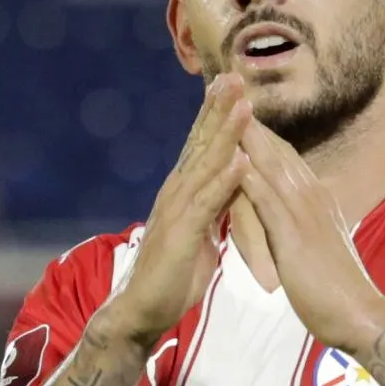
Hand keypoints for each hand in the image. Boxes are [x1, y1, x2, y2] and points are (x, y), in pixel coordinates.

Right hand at [104, 77, 249, 346]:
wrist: (142, 311)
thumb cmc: (174, 275)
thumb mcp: (203, 233)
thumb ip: (216, 206)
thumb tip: (234, 184)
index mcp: (184, 192)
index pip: (204, 145)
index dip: (219, 114)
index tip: (236, 84)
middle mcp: (177, 193)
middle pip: (201, 143)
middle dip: (219, 108)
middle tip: (236, 74)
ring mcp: (177, 211)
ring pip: (205, 164)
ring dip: (225, 133)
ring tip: (242, 104)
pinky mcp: (181, 235)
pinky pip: (206, 204)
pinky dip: (223, 181)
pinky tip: (238, 161)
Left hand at [236, 118, 384, 352]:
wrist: (360, 315)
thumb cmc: (339, 290)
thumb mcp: (320, 247)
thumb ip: (308, 226)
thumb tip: (299, 216)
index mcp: (316, 201)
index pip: (284, 158)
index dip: (262, 134)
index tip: (240, 112)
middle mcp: (312, 197)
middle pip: (276, 150)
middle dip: (250, 122)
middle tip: (226, 91)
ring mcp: (305, 213)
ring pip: (271, 165)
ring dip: (247, 136)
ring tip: (224, 108)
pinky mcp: (295, 234)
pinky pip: (268, 199)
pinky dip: (250, 175)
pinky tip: (232, 158)